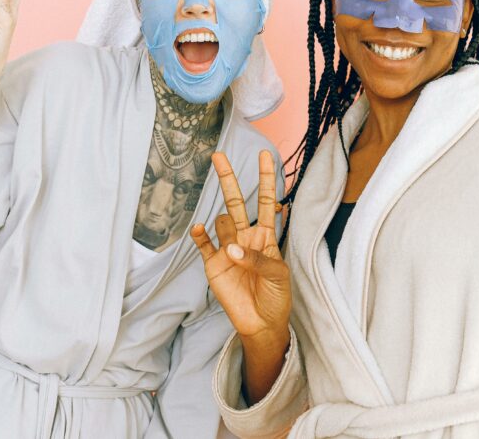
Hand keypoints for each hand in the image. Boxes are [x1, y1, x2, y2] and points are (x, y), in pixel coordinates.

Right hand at [191, 150, 290, 342]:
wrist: (261, 323)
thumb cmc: (276, 297)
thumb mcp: (278, 275)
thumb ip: (258, 259)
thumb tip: (232, 250)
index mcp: (266, 236)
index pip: (266, 201)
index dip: (266, 178)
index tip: (265, 155)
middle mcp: (245, 237)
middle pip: (236, 201)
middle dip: (228, 178)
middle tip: (219, 156)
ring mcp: (227, 249)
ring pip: (222, 222)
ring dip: (227, 231)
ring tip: (234, 253)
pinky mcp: (213, 264)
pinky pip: (204, 244)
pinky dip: (200, 235)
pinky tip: (200, 229)